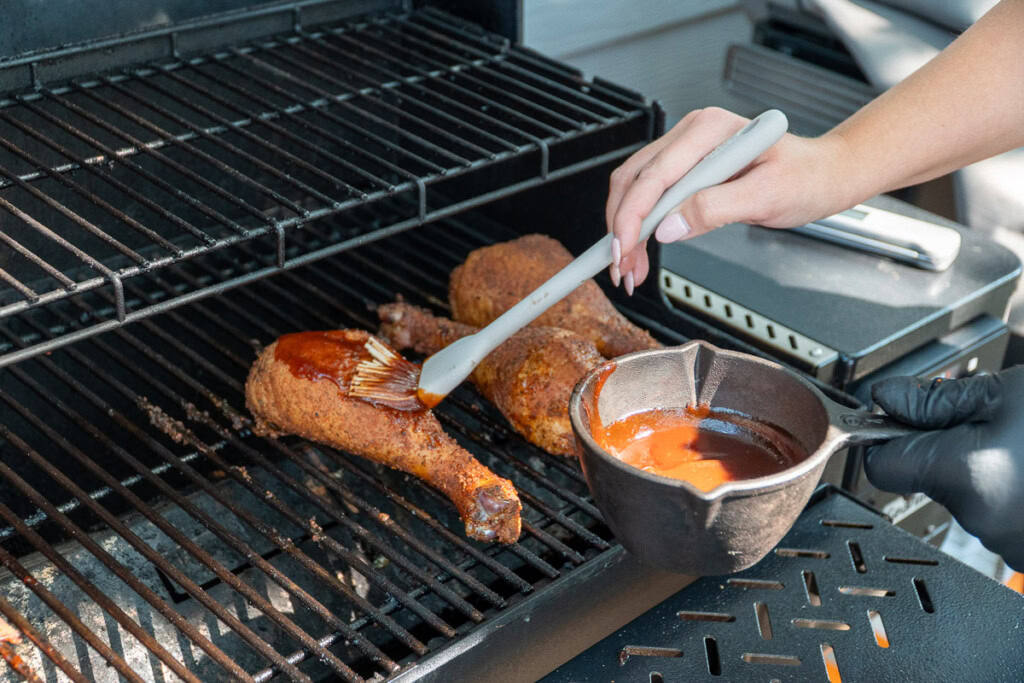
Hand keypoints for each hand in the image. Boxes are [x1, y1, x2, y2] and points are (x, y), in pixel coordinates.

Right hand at [605, 107, 855, 290]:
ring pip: (635, 190)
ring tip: (630, 267)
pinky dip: (641, 227)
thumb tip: (668, 227)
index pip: (654, 175)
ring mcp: (686, 151)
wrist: (822, 174)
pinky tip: (641, 251)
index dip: (632, 216)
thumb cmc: (805, 177)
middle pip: (634, 180)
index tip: (624, 248)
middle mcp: (692, 134)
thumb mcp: (766, 196)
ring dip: (627, 230)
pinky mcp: (686, 170)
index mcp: (710, 130)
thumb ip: (714, 208)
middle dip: (622, 227)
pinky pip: (651, 196)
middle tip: (622, 267)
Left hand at [864, 368, 1023, 570]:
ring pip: (969, 498)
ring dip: (986, 470)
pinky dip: (1015, 494)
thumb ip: (934, 400)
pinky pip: (1004, 518)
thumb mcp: (1004, 393)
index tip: (901, 420)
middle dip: (949, 447)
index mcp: (962, 474)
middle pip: (930, 478)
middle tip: (991, 422)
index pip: (881, 466)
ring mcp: (1011, 544)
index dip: (886, 437)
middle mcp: (981, 519)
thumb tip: (885, 399)